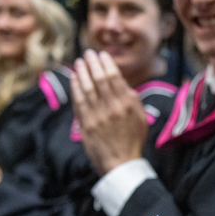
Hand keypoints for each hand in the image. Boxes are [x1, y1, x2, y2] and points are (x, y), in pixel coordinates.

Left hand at [70, 50, 147, 175]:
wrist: (121, 162)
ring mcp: (97, 115)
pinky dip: (76, 87)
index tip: (101, 54)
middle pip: (99, 79)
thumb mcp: (140, 116)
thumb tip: (119, 81)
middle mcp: (112, 107)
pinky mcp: (86, 123)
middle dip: (93, 64)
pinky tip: (75, 78)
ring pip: (87, 88)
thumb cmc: (132, 138)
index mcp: (127, 103)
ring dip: (82, 72)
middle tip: (88, 53)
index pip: (114, 77)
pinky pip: (79, 101)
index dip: (106, 63)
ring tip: (79, 62)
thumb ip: (131, 97)